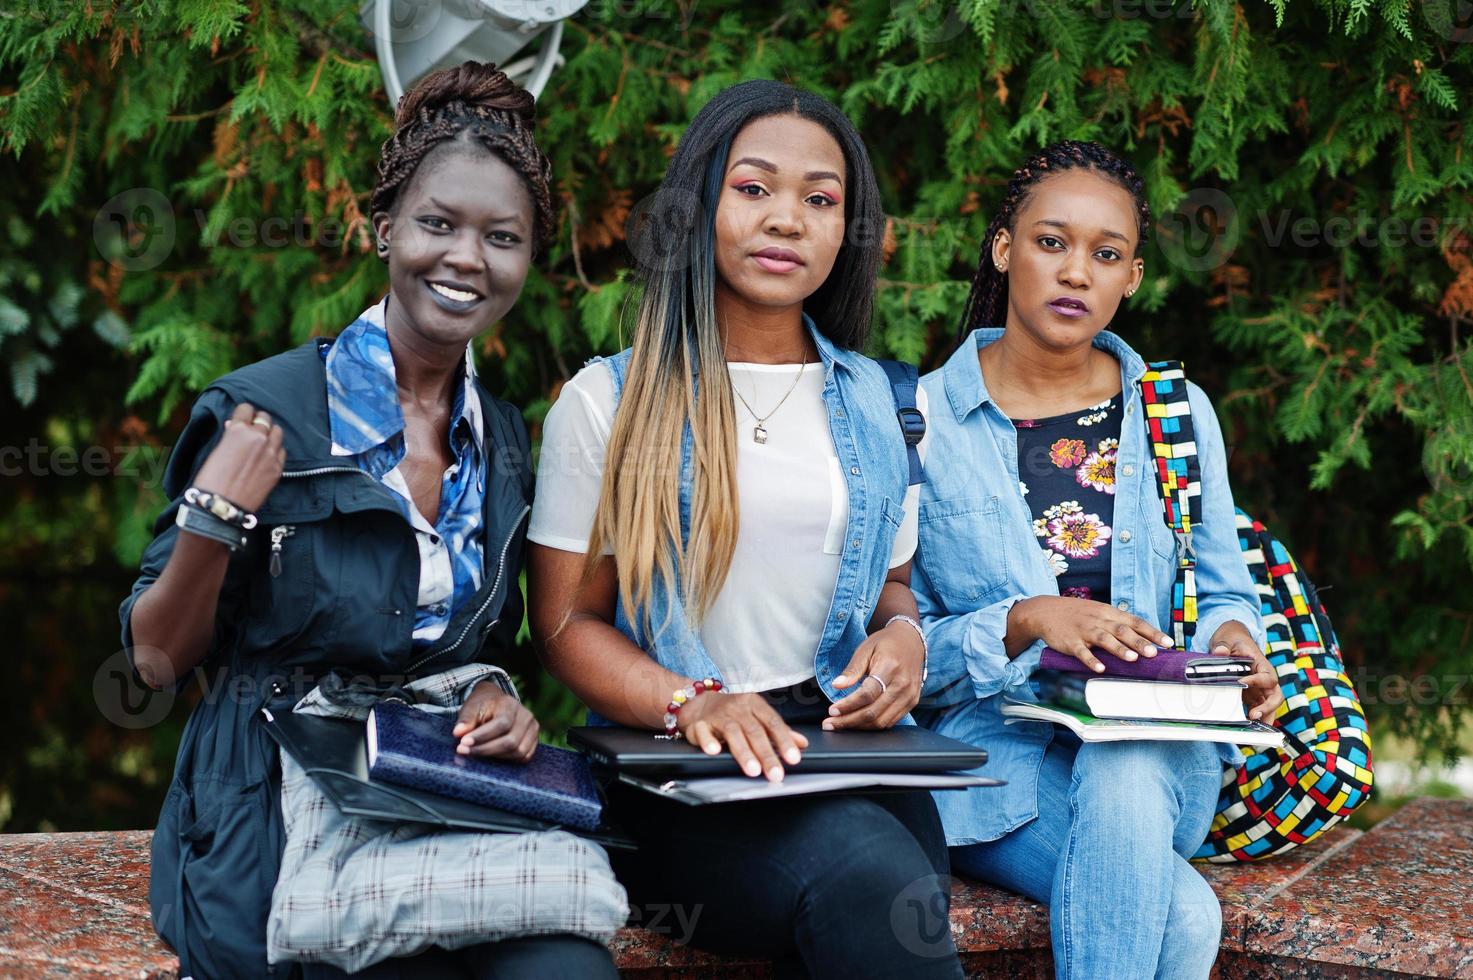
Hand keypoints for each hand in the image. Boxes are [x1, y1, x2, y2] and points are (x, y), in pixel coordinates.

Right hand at [192, 402, 286, 511]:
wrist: (222, 506)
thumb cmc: (211, 479)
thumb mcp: (216, 450)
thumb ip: (229, 435)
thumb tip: (235, 426)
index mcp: (238, 430)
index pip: (247, 409)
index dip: (244, 413)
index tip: (243, 419)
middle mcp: (258, 438)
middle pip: (265, 418)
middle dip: (258, 422)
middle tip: (253, 429)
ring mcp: (271, 453)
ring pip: (278, 432)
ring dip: (270, 433)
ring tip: (262, 441)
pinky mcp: (278, 468)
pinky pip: (282, 451)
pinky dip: (276, 450)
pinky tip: (267, 456)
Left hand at [452, 680, 538, 761]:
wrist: (496, 702)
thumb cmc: (483, 706)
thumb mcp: (471, 707)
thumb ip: (466, 720)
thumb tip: (458, 733)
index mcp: (511, 704)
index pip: (501, 724)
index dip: (482, 736)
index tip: (463, 743)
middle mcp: (526, 716)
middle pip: (511, 741)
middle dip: (486, 750)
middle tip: (464, 751)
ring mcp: (533, 729)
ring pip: (518, 752)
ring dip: (495, 757)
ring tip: (476, 754)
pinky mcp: (533, 740)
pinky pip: (524, 757)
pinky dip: (507, 760)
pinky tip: (491, 757)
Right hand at [679, 691, 808, 781]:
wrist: (699, 701)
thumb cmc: (734, 711)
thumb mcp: (757, 716)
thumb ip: (778, 730)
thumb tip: (802, 743)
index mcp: (755, 705)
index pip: (773, 723)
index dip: (784, 741)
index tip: (793, 758)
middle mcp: (737, 708)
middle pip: (755, 731)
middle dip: (766, 753)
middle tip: (776, 773)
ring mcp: (718, 715)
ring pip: (732, 732)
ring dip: (743, 752)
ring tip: (753, 770)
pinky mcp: (699, 723)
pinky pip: (702, 731)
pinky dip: (708, 740)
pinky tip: (714, 751)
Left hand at [825, 620, 924, 730]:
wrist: (912, 640)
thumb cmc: (886, 643)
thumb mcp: (865, 649)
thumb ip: (852, 669)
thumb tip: (836, 685)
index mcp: (890, 667)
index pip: (867, 694)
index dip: (848, 705)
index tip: (832, 710)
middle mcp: (903, 685)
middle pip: (873, 712)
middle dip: (849, 721)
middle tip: (830, 723)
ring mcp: (909, 696)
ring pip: (882, 722)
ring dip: (859, 727)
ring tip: (841, 724)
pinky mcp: (912, 702)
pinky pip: (891, 721)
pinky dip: (872, 725)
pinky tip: (858, 722)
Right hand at [1013, 596, 1174, 672]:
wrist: (1045, 611)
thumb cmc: (1077, 614)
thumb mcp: (1099, 612)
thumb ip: (1118, 624)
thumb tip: (1142, 638)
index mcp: (1108, 613)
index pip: (1135, 622)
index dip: (1152, 632)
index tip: (1168, 643)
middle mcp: (1099, 620)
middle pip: (1122, 630)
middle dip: (1139, 642)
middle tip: (1153, 653)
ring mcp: (1084, 630)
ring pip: (1104, 639)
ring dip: (1119, 649)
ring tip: (1132, 658)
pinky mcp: (1070, 641)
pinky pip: (1082, 651)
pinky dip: (1091, 660)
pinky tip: (1100, 668)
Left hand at [1209, 622, 1282, 723]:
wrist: (1233, 640)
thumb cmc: (1232, 639)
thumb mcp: (1226, 639)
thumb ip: (1223, 645)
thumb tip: (1220, 651)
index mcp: (1261, 664)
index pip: (1266, 677)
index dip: (1256, 681)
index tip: (1241, 683)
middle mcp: (1265, 678)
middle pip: (1275, 696)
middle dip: (1267, 708)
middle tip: (1253, 716)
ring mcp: (1259, 689)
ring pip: (1269, 706)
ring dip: (1264, 719)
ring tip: (1254, 733)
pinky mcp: (1252, 695)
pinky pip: (1257, 709)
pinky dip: (1254, 720)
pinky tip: (1245, 729)